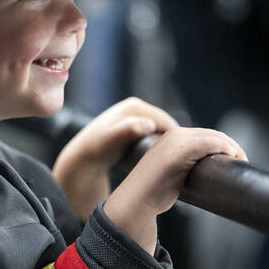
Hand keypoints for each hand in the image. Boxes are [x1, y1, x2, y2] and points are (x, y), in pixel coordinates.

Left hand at [52, 97, 178, 220]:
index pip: (165, 122)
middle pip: (165, 125)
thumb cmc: (97, 148)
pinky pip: (154, 135)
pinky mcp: (134, 126)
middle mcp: (136, 107)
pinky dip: (160, 145)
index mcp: (135, 106)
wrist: (84, 156)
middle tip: (181, 162)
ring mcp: (135, 116)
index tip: (184, 157)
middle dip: (173, 141)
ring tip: (173, 162)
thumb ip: (129, 130)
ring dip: (168, 144)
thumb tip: (148, 125)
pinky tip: (162, 158)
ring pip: (160, 131)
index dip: (177, 139)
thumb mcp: (112, 139)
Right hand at [103, 127, 246, 253]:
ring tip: (241, 161)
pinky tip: (232, 157)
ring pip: (214, 137)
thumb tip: (204, 171)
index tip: (234, 158)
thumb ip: (185, 164)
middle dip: (231, 146)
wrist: (138, 199)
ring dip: (232, 147)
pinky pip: (210, 143)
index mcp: (170, 137)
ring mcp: (176, 141)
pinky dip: (225, 147)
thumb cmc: (155, 191)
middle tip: (242, 161)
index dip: (223, 144)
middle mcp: (174, 134)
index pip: (205, 135)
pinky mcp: (181, 150)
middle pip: (212, 134)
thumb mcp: (172, 171)